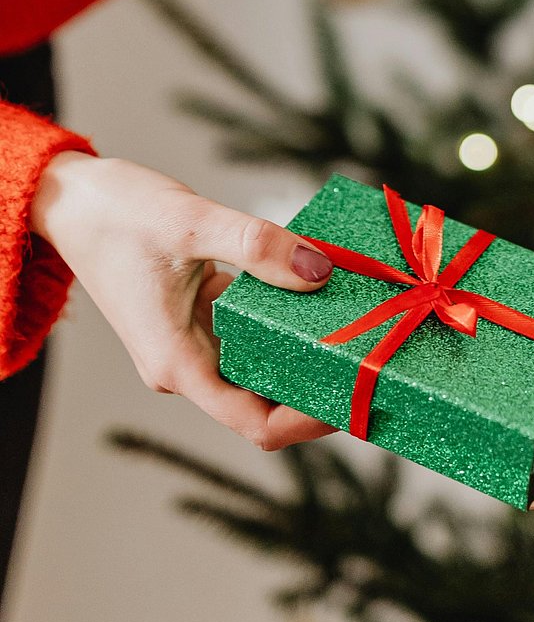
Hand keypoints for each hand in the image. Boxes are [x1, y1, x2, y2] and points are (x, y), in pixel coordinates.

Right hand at [31, 152, 335, 451]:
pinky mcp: (194, 318)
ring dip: (303, 350)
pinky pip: (247, 332)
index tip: (357, 401)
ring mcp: (189, 344)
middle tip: (376, 361)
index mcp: (178, 364)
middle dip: (317, 386)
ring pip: (257, 364)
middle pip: (263, 400)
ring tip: (360, 328)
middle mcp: (184, 366)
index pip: (254, 423)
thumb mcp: (193, 222)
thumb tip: (321, 271)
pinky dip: (281, 317)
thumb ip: (257, 247)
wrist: (70, 198)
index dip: (308, 422)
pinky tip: (320, 290)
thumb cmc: (118, 213)